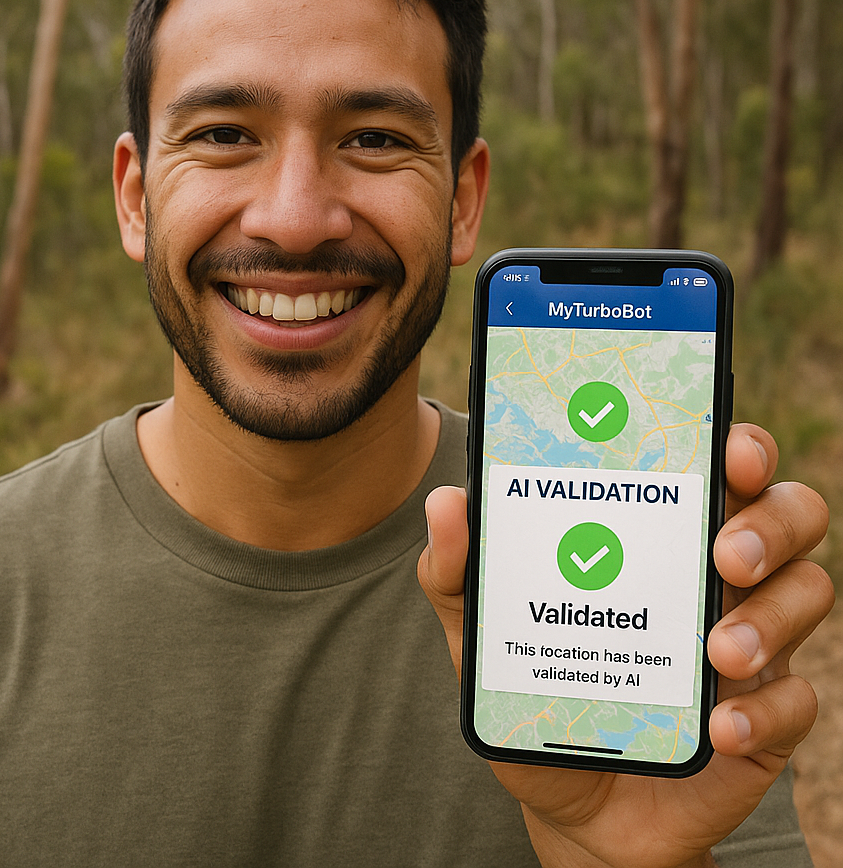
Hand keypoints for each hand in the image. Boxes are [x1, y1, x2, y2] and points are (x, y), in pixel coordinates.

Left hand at [418, 423, 832, 867]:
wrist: (568, 805)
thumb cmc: (535, 693)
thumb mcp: (483, 631)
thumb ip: (457, 570)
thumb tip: (446, 500)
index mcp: (656, 535)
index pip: (717, 467)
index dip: (738, 446)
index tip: (728, 450)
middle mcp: (712, 575)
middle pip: (788, 514)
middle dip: (770, 523)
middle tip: (726, 555)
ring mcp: (748, 642)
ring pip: (809, 592)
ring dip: (771, 617)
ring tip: (716, 651)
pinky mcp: (765, 717)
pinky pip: (799, 699)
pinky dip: (764, 711)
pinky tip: (718, 726)